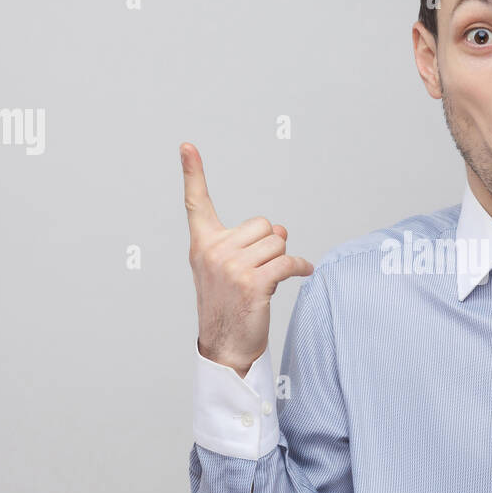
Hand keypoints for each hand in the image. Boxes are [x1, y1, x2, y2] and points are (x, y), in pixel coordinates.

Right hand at [181, 141, 313, 376]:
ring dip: (282, 260)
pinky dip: (301, 267)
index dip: (192, 173)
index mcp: (202, 244)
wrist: (225, 346)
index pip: (196, 203)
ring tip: (269, 281)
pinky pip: (288, 262)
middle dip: (269, 245)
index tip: (187, 146)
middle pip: (262, 225)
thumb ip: (249, 243)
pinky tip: (304, 272)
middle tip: (260, 269)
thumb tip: (280, 228)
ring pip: (277, 243)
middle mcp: (213, 251)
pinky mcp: (252, 283)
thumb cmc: (229, 306)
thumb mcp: (229, 269)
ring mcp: (231, 267)